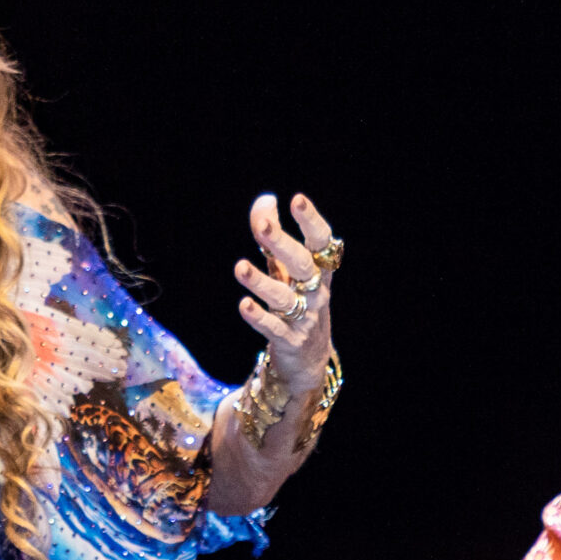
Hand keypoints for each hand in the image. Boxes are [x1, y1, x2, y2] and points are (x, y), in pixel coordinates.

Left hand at [233, 192, 338, 390]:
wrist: (309, 359)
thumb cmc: (297, 303)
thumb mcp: (287, 271)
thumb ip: (273, 237)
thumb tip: (265, 200)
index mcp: (319, 271)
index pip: (320, 241)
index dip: (311, 221)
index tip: (297, 199)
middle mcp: (315, 292)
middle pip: (302, 264)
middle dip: (282, 244)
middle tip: (263, 225)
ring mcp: (304, 318)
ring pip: (284, 297)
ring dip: (261, 282)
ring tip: (240, 267)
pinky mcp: (289, 340)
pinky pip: (273, 328)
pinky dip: (259, 317)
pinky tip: (244, 305)